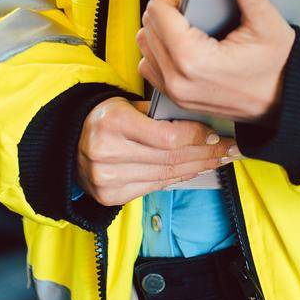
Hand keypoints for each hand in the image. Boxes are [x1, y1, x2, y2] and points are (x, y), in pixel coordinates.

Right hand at [75, 96, 236, 206]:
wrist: (70, 141)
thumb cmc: (106, 117)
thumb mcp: (127, 104)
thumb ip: (159, 114)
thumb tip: (202, 122)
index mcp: (113, 122)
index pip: (167, 137)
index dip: (197, 137)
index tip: (216, 135)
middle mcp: (108, 153)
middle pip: (170, 158)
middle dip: (206, 154)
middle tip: (230, 150)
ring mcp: (107, 178)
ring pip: (166, 175)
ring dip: (197, 168)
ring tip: (218, 161)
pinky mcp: (110, 195)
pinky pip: (154, 186)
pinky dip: (178, 179)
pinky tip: (194, 170)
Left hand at [136, 0, 294, 124]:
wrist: (282, 103)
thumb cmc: (277, 68)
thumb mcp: (269, 27)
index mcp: (194, 60)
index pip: (157, 14)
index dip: (173, 1)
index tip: (193, 5)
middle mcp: (178, 80)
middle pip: (148, 28)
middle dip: (166, 16)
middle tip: (194, 16)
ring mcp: (175, 93)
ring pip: (145, 48)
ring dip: (160, 34)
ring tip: (188, 32)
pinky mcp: (176, 99)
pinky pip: (149, 67)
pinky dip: (160, 53)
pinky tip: (183, 48)